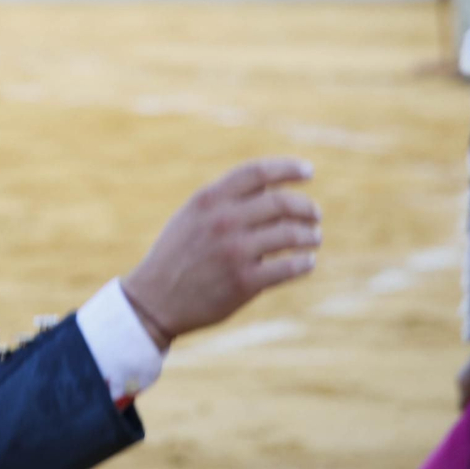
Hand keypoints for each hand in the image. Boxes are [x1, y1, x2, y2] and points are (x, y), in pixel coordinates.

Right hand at [120, 158, 320, 348]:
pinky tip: (307, 262)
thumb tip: (272, 186)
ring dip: (310, 235)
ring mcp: (234, 252)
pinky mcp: (244, 283)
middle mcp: (223, 221)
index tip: (308, 171)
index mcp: (208, 199)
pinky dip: (304, 263)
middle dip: (306, 207)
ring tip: (314, 237)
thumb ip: (225, 199)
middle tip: (315, 214)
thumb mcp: (192, 215)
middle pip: (281, 203)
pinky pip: (288, 268)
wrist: (154, 300)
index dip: (288, 168)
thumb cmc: (177, 254)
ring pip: (291, 234)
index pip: (257, 172)